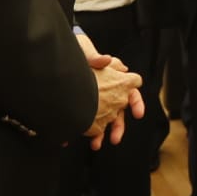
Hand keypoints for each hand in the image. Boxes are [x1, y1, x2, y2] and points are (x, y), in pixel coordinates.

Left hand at [77, 35, 143, 149]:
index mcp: (114, 78)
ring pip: (102, 121)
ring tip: (96, 144)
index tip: (138, 114)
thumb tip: (106, 60)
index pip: (131, 91)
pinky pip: (84, 121)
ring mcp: (95, 100)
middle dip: (118, 127)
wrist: (58, 58)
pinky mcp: (81, 106)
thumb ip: (95, 57)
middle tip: (115, 138)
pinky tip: (71, 138)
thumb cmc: (77, 51)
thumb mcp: (85, 51)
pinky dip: (79, 130)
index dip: (136, 102)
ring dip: (100, 133)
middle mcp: (108, 91)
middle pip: (118, 112)